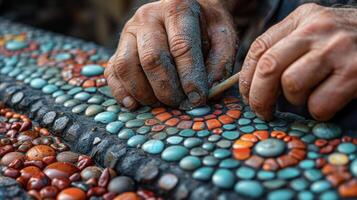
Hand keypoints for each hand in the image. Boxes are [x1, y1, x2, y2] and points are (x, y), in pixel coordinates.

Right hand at [105, 0, 236, 109]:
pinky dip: (121, 92)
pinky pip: (112, 72)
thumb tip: (207, 92)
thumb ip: (219, 62)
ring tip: (161, 103)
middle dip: (167, 89)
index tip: (197, 99)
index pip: (181, 47)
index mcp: (177, 8)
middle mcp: (148, 17)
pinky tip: (135, 104)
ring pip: (126, 66)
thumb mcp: (223, 36)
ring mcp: (128, 31)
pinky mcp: (117, 47)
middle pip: (151, 59)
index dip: (189, 77)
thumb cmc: (205, 26)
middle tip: (180, 103)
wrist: (183, 12)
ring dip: (144, 93)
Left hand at [239, 3, 356, 120]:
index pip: (259, 48)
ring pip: (292, 85)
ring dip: (294, 101)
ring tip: (305, 98)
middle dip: (258, 97)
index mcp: (302, 18)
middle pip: (269, 68)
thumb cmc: (346, 41)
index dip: (246, 78)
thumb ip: (285, 47)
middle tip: (262, 111)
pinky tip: (326, 103)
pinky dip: (317, 110)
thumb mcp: (315, 31)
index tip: (247, 96)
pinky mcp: (355, 72)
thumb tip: (252, 82)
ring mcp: (337, 49)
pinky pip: (318, 103)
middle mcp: (317, 29)